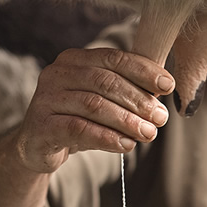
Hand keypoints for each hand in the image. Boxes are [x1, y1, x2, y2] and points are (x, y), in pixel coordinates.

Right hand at [17, 47, 174, 172]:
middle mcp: (57, 73)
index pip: (114, 59)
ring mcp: (46, 98)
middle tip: (161, 118)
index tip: (168, 86)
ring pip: (94, 105)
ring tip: (148, 133)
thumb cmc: (76, 119)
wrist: (38, 147)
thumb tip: (164, 88)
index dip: (143, 71)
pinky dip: (106, 137)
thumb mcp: (101, 101)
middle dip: (139, 100)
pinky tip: (126, 145)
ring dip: (127, 120)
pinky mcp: (41, 125)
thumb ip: (125, 91)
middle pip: (106, 82)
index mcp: (74, 60)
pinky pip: (78, 128)